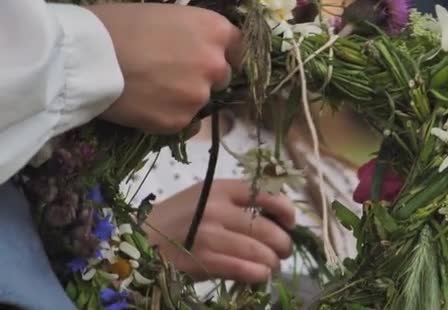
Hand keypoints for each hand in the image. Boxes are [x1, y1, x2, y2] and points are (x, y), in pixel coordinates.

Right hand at [89, 3, 241, 133]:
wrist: (86, 57)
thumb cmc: (118, 26)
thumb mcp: (166, 18)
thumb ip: (193, 37)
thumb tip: (199, 53)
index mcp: (215, 31)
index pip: (239, 49)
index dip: (224, 55)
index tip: (211, 60)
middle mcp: (215, 65)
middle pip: (221, 77)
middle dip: (202, 77)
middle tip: (170, 75)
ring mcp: (199, 96)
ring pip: (200, 101)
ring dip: (183, 98)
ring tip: (150, 90)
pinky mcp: (180, 122)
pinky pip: (182, 122)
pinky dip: (167, 116)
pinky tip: (144, 105)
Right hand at [146, 179, 294, 283]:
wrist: (140, 239)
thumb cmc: (179, 218)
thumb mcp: (206, 196)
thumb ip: (238, 202)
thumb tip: (278, 219)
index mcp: (221, 188)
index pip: (267, 195)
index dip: (287, 210)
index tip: (291, 223)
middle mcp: (217, 209)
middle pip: (268, 229)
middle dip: (283, 244)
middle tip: (283, 252)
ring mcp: (209, 235)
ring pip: (260, 252)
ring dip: (273, 263)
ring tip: (271, 266)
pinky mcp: (202, 260)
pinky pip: (244, 270)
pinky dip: (259, 275)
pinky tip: (260, 276)